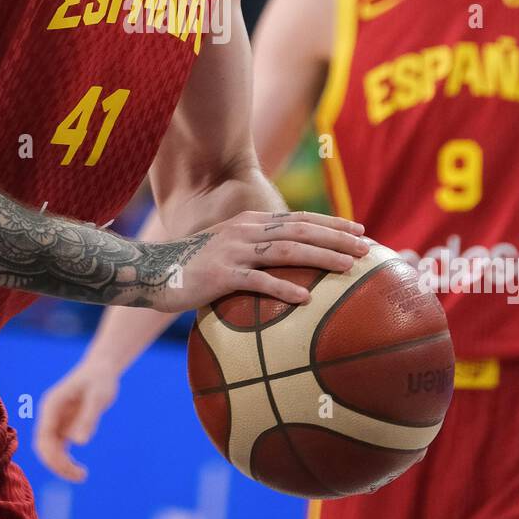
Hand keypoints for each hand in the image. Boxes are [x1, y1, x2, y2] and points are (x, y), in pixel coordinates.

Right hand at [33, 358, 118, 481]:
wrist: (102, 369)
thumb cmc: (100, 379)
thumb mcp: (97, 397)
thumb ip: (88, 418)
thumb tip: (79, 443)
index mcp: (52, 405)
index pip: (44, 435)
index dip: (52, 454)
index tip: (70, 467)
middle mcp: (50, 415)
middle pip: (44, 446)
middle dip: (56, 464)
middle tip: (79, 475)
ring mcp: (56, 422)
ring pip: (50, 451)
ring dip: (61, 466)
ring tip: (82, 476)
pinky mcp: (65, 427)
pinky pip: (60, 450)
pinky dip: (66, 462)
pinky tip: (80, 471)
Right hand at [154, 210, 368, 314]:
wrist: (152, 269)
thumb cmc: (193, 266)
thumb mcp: (229, 250)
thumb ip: (256, 253)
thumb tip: (290, 269)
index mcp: (251, 222)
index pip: (300, 219)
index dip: (332, 223)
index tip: (361, 231)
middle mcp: (246, 230)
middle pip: (300, 230)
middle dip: (337, 238)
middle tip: (366, 249)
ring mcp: (234, 251)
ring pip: (287, 250)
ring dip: (321, 257)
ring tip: (348, 268)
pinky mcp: (221, 274)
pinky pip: (258, 281)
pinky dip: (284, 288)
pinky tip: (306, 298)